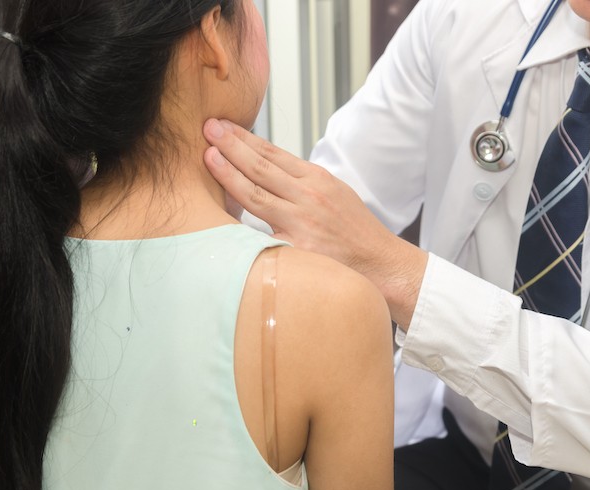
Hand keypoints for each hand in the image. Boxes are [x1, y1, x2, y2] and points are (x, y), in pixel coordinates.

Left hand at [203, 119, 427, 328]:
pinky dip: (239, 225)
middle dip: (232, 146)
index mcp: (317, 180)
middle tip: (208, 129)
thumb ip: (302, 183)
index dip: (245, 138)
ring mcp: (302, 223)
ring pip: (256, 194)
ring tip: (208, 157)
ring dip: (229, 173)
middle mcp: (308, 197)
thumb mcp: (335, 194)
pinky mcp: (297, 249)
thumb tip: (266, 171)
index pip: (273, 154)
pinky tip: (218, 215)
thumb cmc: (355, 230)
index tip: (223, 126)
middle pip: (261, 168)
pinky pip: (261, 235)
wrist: (381, 263)